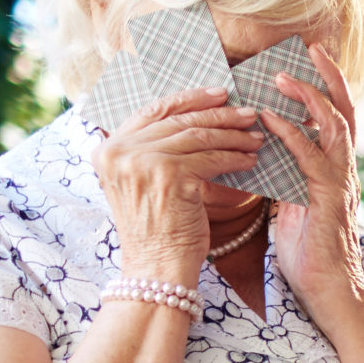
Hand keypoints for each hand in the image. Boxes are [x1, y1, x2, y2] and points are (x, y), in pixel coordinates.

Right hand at [90, 87, 263, 282]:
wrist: (155, 268)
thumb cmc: (156, 231)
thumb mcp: (142, 183)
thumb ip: (151, 151)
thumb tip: (192, 120)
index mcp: (108, 149)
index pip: (153, 110)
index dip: (189, 99)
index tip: (218, 93)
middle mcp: (120, 151)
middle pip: (179, 120)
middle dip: (219, 114)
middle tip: (247, 113)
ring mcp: (143, 162)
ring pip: (199, 137)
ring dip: (233, 135)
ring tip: (255, 137)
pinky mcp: (170, 176)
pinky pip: (212, 158)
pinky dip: (235, 157)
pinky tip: (251, 160)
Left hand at [260, 44, 363, 326]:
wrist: (327, 291)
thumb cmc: (307, 254)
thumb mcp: (291, 205)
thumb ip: (284, 177)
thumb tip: (257, 153)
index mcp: (335, 171)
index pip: (337, 118)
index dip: (328, 87)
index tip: (313, 58)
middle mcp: (344, 170)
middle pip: (345, 111)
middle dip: (329, 78)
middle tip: (311, 49)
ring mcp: (339, 183)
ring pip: (334, 126)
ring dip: (309, 97)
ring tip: (284, 78)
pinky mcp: (327, 198)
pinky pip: (311, 158)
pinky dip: (290, 133)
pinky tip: (268, 118)